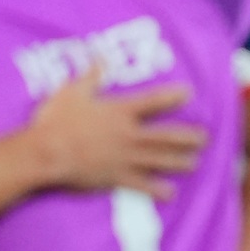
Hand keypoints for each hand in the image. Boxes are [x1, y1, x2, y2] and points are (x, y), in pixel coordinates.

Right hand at [25, 71, 204, 197]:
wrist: (45, 152)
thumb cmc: (55, 120)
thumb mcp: (71, 91)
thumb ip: (91, 75)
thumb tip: (101, 57)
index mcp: (119, 112)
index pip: (152, 102)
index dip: (172, 97)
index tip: (189, 93)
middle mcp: (128, 135)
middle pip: (165, 136)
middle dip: (187, 137)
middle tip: (204, 138)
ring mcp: (125, 158)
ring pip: (160, 160)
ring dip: (179, 161)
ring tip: (194, 162)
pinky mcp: (116, 178)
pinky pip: (142, 185)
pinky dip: (158, 190)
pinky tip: (171, 193)